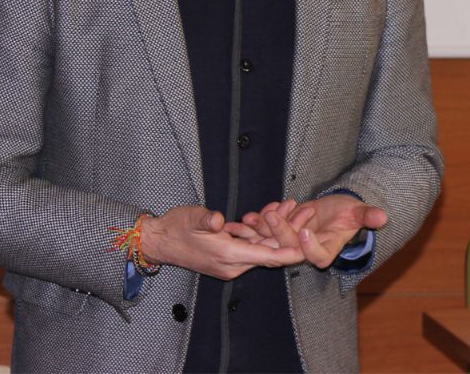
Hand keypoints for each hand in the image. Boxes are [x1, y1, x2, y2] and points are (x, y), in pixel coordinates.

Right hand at [139, 205, 305, 279]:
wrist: (160, 241)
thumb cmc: (175, 229)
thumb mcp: (191, 219)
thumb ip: (206, 220)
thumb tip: (217, 219)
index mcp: (227, 256)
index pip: (267, 257)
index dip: (290, 251)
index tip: (308, 243)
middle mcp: (233, 264)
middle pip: (270, 251)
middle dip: (290, 232)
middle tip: (306, 211)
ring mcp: (231, 263)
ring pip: (262, 247)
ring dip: (278, 229)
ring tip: (294, 206)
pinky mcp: (229, 257)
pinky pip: (252, 246)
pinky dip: (262, 232)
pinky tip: (272, 213)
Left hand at [234, 194, 387, 269]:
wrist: (333, 211)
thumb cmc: (348, 212)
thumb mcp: (358, 211)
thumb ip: (367, 216)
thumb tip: (383, 217)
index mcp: (327, 250)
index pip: (318, 255)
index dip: (310, 246)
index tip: (306, 231)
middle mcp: (306, 251)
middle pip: (291, 247)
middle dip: (280, 232)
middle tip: (272, 215)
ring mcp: (291, 244)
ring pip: (273, 241)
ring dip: (260, 231)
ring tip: (250, 219)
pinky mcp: (280, 235)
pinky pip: (266, 233)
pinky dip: (256, 225)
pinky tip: (247, 216)